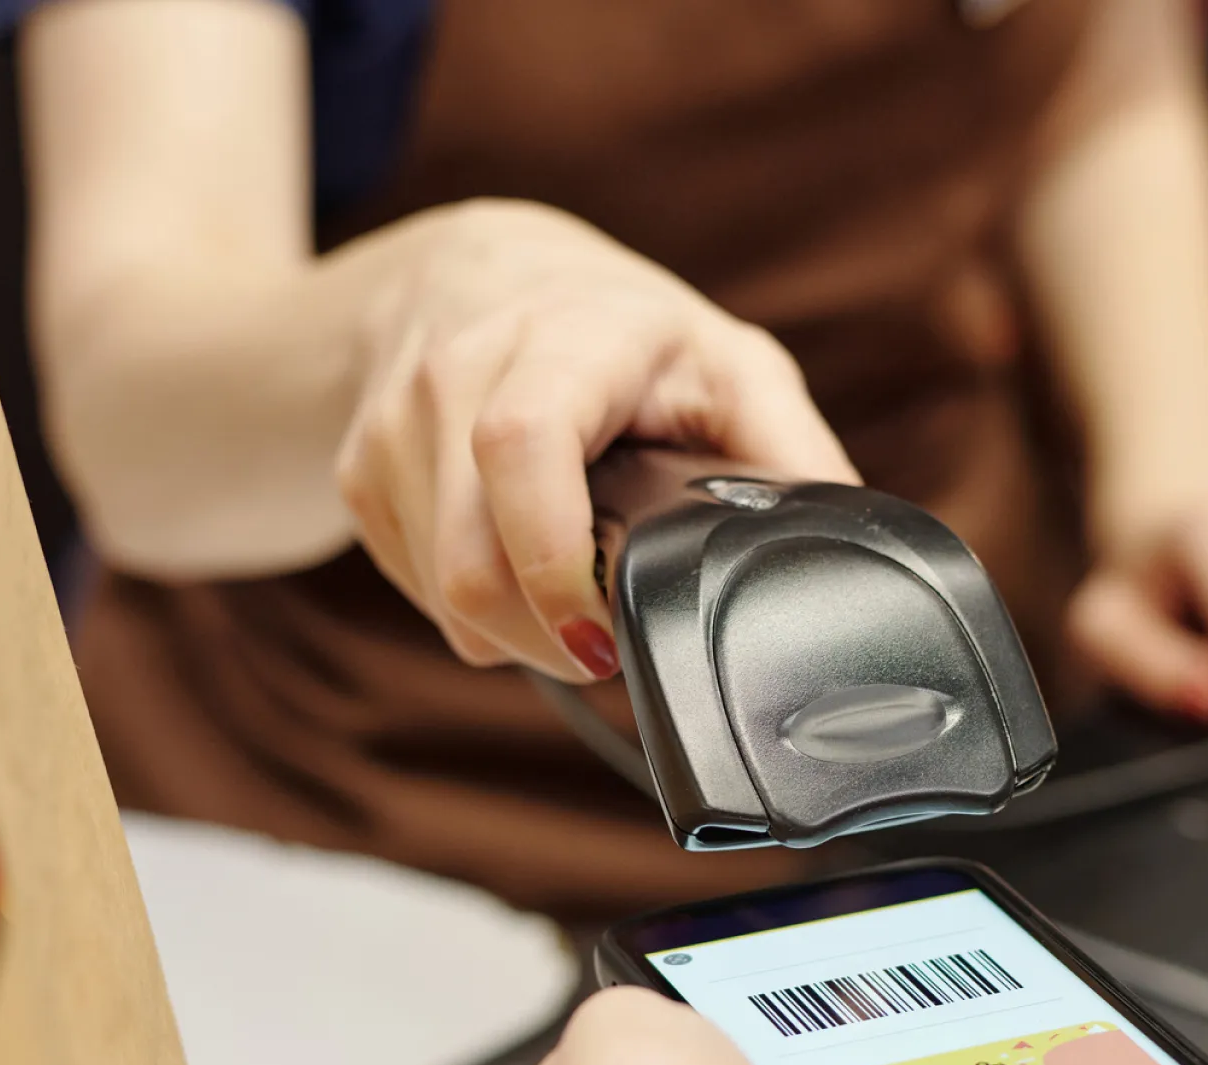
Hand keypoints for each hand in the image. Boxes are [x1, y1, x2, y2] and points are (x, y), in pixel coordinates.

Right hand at [335, 200, 857, 680]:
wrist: (473, 270)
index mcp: (569, 336)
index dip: (553, 558)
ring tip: (570, 605)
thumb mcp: (730, 366)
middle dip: (541, 637)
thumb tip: (847, 551)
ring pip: (439, 588)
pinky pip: (414, 586)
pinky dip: (471, 609)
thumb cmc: (624, 335)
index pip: (522, 445)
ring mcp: (395, 421)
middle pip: (469, 555)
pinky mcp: (359, 469)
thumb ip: (792, 457)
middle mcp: (463, 368)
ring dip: (510, 632)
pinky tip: (515, 567)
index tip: (602, 635)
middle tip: (604, 650)